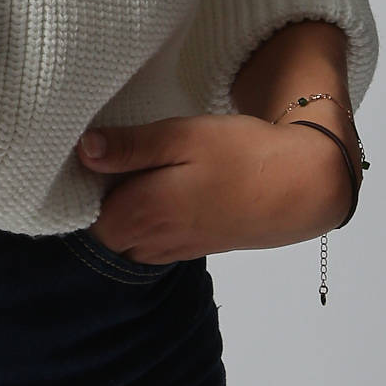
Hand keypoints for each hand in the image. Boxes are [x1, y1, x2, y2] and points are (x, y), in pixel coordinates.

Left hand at [74, 113, 355, 264]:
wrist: (303, 187)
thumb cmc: (241, 154)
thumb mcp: (182, 136)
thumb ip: (130, 146)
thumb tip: (83, 150)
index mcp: (141, 212)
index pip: (83, 214)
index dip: (82, 188)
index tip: (88, 159)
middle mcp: (151, 240)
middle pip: (104, 230)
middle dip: (100, 204)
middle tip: (113, 163)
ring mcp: (174, 248)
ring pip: (128, 240)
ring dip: (125, 214)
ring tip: (138, 176)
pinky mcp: (195, 247)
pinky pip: (153, 244)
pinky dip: (148, 224)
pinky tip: (164, 193)